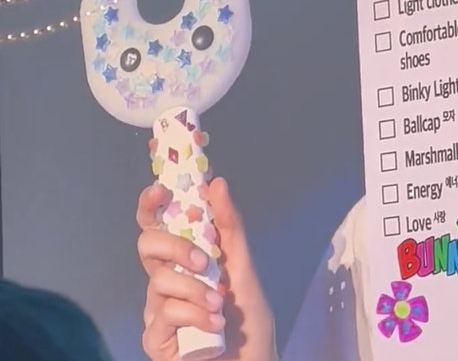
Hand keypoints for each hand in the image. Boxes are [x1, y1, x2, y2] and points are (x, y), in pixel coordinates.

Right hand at [137, 177, 277, 360]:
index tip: (160, 190)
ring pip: (159, 279)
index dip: (151, 204)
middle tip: (203, 261)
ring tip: (219, 305)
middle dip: (175, 246)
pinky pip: (165, 313)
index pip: (157, 224)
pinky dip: (195, 315)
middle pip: (148, 244)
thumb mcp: (243, 266)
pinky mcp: (155, 337)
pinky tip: (213, 325)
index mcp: (183, 257)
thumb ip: (229, 226)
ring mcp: (157, 307)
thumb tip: (217, 182)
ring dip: (196, 289)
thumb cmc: (246, 316)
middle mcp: (166, 277)